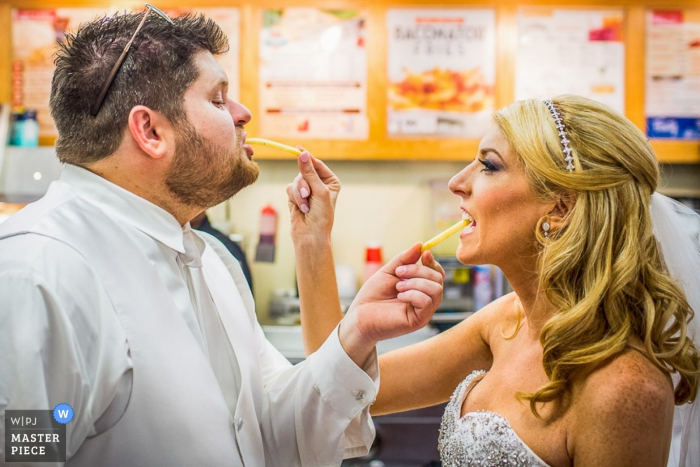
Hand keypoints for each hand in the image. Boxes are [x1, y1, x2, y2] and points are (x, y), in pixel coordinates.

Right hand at [286, 150, 340, 244]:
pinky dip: (294, 198)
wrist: (311, 235)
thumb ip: (309, 172)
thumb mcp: (318, 191)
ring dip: (299, 194)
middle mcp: (319, 184)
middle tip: (307, 194)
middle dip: (304, 183)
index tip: (298, 148)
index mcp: (330, 181)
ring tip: (306, 206)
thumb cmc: (321, 216)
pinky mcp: (296, 196)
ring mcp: (307, 190)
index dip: (307, 157)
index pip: (317, 164)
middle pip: (304, 171)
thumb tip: (302, 153)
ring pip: (296, 180)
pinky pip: (289, 189)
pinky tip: (301, 209)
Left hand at [339, 243, 444, 364]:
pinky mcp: (419, 321)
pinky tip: (399, 296)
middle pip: (438, 279)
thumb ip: (404, 259)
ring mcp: (424, 311)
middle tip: (399, 272)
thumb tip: (420, 245)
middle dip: (419, 270)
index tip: (424, 253)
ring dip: (415, 282)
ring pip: (436, 290)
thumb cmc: (372, 295)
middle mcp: (425, 299)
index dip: (432, 262)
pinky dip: (413, 294)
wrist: (359, 315)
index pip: (437, 273)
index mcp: (419, 287)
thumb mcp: (388, 271)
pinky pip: (427, 302)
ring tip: (398, 286)